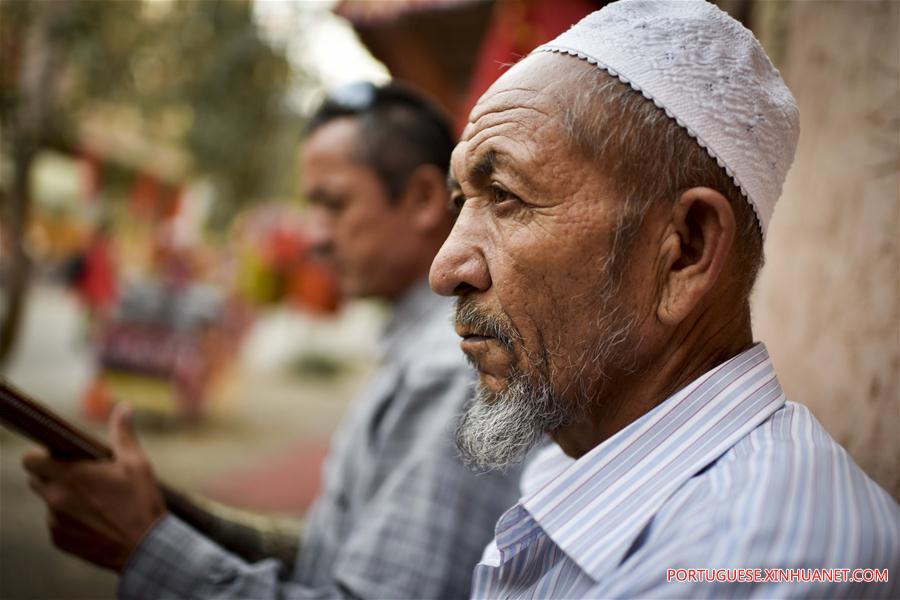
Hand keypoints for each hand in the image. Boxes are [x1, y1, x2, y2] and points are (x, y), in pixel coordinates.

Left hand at [22, 403, 166, 571]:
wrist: (144, 547)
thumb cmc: (141, 502)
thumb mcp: (137, 463)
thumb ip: (123, 434)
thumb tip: (123, 406)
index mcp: (71, 475)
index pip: (31, 459)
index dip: (42, 454)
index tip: (60, 455)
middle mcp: (56, 498)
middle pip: (36, 479)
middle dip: (53, 474)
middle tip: (81, 476)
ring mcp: (55, 521)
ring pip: (47, 502)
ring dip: (62, 497)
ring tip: (93, 500)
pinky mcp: (59, 540)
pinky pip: (56, 523)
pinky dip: (69, 519)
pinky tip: (94, 519)